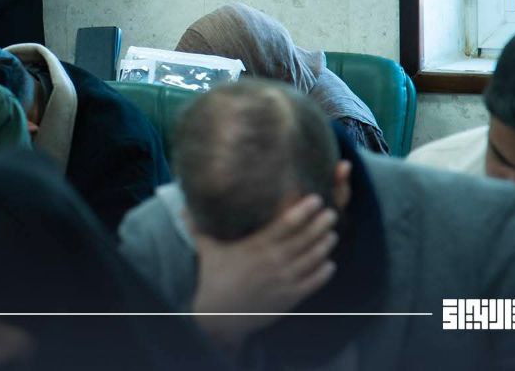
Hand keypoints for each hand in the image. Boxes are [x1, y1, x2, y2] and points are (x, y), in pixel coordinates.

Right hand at [188, 194, 337, 345]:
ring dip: (325, 245)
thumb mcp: (207, 250)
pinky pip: (313, 283)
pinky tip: (329, 264)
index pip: (286, 223)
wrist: (220, 316)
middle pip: (305, 238)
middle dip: (321, 224)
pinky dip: (323, 272)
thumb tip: (182, 206)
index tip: (315, 199)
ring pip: (312, 259)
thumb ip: (198, 226)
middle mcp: (273, 261)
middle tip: (331, 213)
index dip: (303, 210)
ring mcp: (283, 280)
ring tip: (332, 234)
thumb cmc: (214, 279)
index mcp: (256, 246)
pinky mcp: (289, 298)